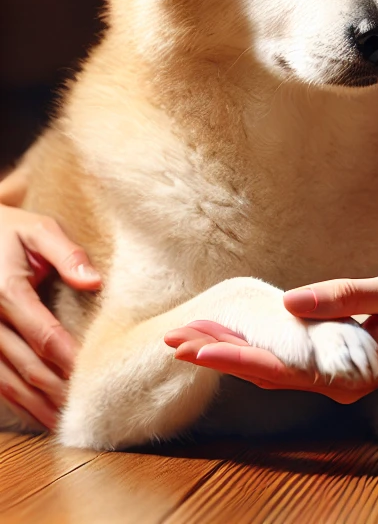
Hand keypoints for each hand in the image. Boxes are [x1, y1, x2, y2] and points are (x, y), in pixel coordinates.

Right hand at [0, 192, 101, 428]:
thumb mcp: (39, 230)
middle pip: (25, 365)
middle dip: (57, 388)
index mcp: (7, 292)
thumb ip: (68, 254)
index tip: (93, 374)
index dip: (68, 357)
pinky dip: (16, 399)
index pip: (43, 334)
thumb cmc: (9, 230)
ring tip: (65, 421)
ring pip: (7, 381)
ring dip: (36, 402)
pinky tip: (38, 411)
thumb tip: (94, 282)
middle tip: (88, 406)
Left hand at [165, 270, 377, 402]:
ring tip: (195, 336)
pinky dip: (262, 349)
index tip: (192, 344)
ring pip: (276, 368)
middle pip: (267, 370)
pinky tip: (242, 338)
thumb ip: (343, 298)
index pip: (278, 363)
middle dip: (221, 353)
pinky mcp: (344, 364)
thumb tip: (289, 301)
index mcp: (348, 367)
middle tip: (173, 337)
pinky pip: (293, 361)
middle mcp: (338, 380)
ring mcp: (340, 375)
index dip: (232, 352)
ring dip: (237, 352)